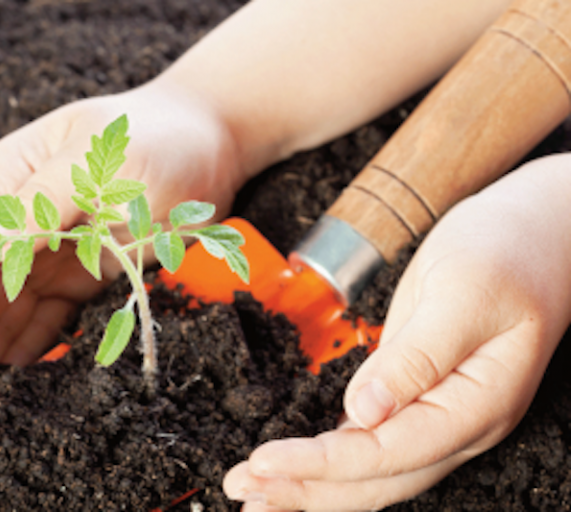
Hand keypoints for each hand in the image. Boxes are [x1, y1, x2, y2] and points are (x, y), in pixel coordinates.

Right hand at [0, 83, 245, 422]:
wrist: (210, 143)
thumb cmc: (158, 138)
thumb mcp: (101, 162)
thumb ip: (41, 201)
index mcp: (9, 177)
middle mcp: (18, 216)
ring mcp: (48, 247)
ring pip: (7, 310)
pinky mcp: (80, 271)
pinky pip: (47, 316)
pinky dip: (29, 347)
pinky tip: (12, 381)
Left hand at [223, 154, 570, 510]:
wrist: (531, 234)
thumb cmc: (508, 253)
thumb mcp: (463, 295)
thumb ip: (416, 357)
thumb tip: (363, 412)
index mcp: (476, 405)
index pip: (389, 454)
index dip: (323, 464)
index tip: (267, 463)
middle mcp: (456, 423)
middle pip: (375, 479)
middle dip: (305, 488)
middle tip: (243, 488)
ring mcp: (435, 412)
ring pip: (369, 470)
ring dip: (310, 484)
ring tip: (255, 491)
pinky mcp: (414, 395)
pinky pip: (367, 440)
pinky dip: (326, 457)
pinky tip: (293, 463)